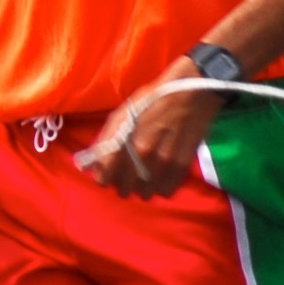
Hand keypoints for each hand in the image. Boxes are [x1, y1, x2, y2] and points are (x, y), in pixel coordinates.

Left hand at [75, 59, 218, 196]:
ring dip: (142, 189)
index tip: (108, 175)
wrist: (192, 91)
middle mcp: (142, 153)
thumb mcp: (123, 113)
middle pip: (124, 188)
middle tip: (127, 177)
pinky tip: (161, 177)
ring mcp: (164, 161)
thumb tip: (91, 164)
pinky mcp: (182, 165)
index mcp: (123, 139)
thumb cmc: (153, 100)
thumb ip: (106, 139)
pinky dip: (162, 188)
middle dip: (123, 185)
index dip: (104, 177)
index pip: (104, 176)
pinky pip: (166, 191)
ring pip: (145, 193)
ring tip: (145, 178)